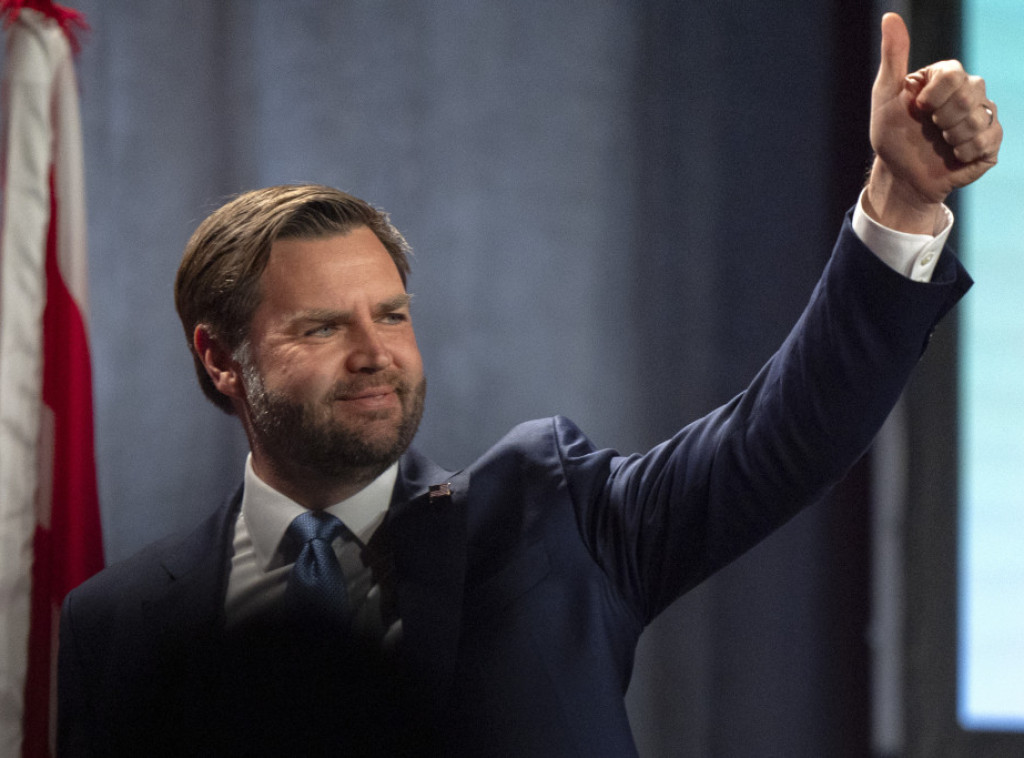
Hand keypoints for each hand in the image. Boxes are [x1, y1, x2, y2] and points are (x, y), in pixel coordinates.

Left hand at [866, 12, 1001, 232]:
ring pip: (981, 117)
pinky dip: (966, 151)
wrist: (900, 176)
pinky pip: (989, 139)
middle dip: (942, 117)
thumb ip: (893, 56)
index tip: (918, 109)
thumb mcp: (885, 95)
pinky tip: (954, 155)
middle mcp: (968, 92)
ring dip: (952, 136)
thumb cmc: (891, 136)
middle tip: (931, 128)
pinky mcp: (990, 142)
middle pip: (970, 93)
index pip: (954, 73)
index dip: (934, 96)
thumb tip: (890, 16)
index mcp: (945, 77)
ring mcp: (982, 116)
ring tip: (941, 142)